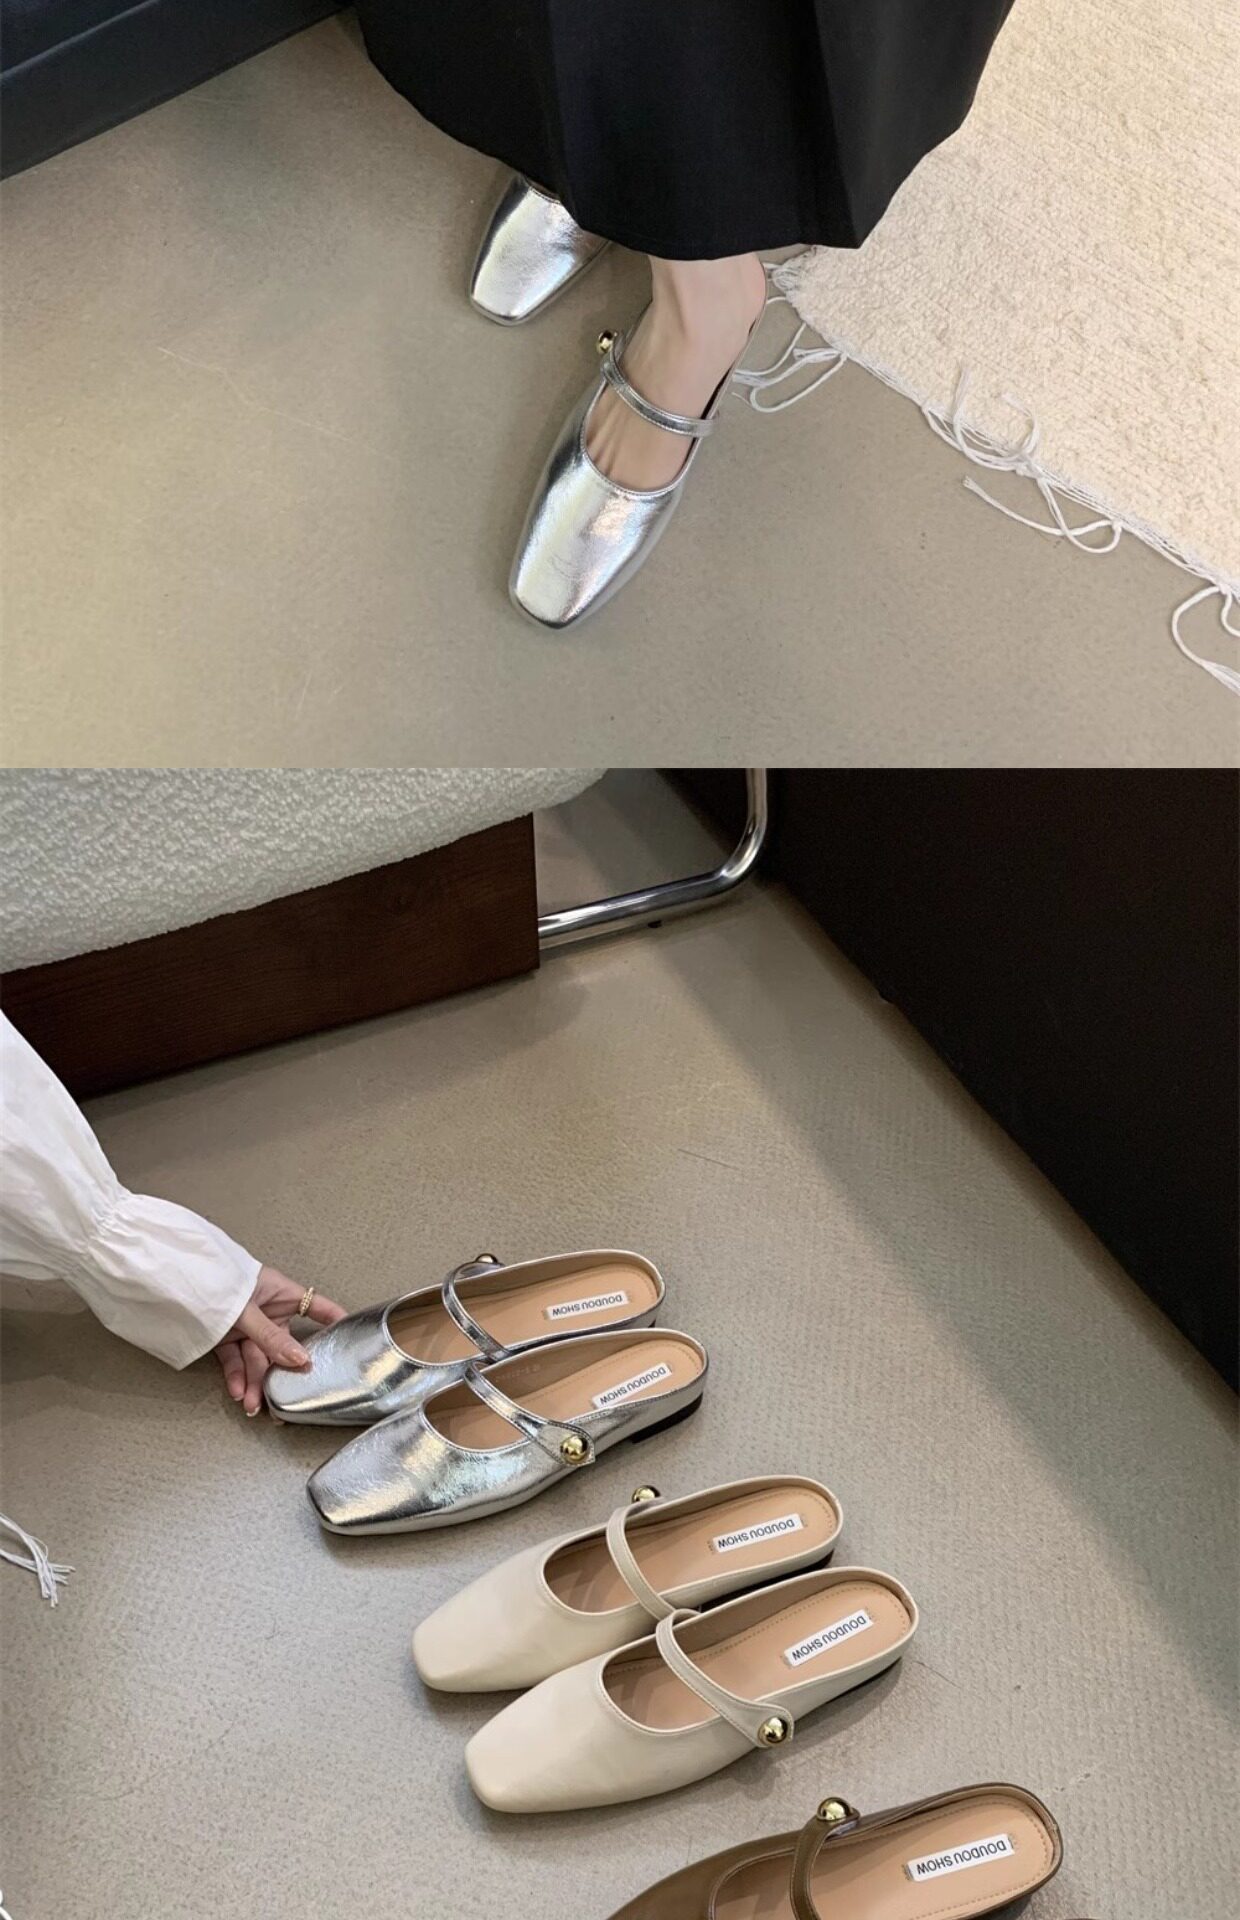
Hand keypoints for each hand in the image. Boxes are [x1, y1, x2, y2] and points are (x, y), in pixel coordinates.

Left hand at [215, 1265, 345, 1416]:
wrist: (172, 1278)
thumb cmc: (214, 1279)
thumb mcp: (247, 1310)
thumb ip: (271, 1338)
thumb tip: (300, 1361)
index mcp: (282, 1294)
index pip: (319, 1308)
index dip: (337, 1322)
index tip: (355, 1339)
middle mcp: (268, 1311)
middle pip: (285, 1347)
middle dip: (283, 1374)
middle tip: (286, 1399)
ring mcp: (247, 1326)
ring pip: (258, 1359)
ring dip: (256, 1383)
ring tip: (254, 1404)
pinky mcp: (226, 1338)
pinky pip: (236, 1361)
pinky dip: (237, 1378)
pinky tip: (238, 1392)